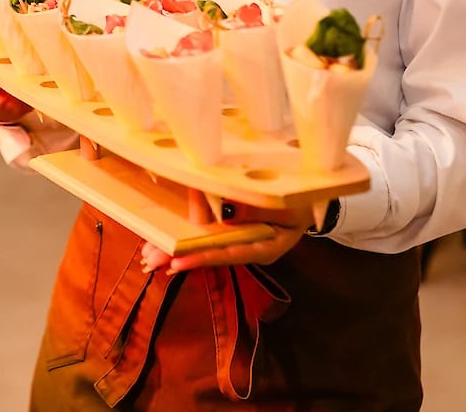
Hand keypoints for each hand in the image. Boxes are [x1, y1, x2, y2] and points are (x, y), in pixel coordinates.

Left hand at [141, 197, 311, 273]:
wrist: (315, 202)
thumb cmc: (303, 203)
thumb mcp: (284, 206)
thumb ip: (255, 210)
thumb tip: (222, 211)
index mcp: (264, 247)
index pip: (228, 254)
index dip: (202, 257)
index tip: (177, 262)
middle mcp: (248, 247)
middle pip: (211, 253)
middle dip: (180, 255)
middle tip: (151, 260)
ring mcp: (242, 240)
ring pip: (206, 245)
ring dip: (178, 247)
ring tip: (149, 254)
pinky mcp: (235, 229)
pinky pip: (211, 234)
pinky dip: (189, 235)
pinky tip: (167, 238)